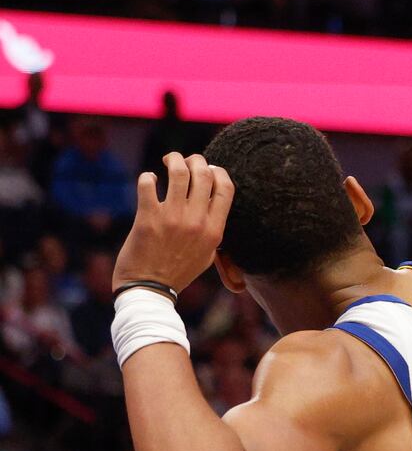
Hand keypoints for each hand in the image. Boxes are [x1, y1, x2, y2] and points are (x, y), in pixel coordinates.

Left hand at [113, 152, 234, 296]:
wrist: (149, 290)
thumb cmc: (178, 273)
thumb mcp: (207, 255)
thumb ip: (213, 230)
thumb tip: (215, 204)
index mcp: (214, 230)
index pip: (225, 187)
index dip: (218, 171)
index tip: (208, 170)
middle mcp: (196, 222)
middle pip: (203, 173)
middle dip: (195, 160)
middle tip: (185, 161)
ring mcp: (172, 218)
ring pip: (178, 172)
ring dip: (173, 160)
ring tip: (167, 161)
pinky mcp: (147, 218)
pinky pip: (148, 184)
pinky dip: (148, 178)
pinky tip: (149, 181)